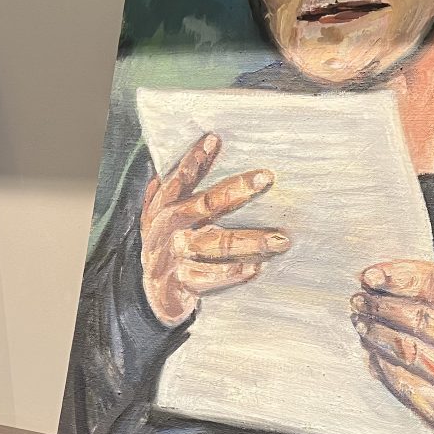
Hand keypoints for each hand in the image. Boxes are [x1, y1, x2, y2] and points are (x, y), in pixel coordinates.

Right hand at [140, 132, 289, 326]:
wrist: (154, 295)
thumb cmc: (172, 245)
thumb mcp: (174, 214)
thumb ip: (188, 184)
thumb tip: (211, 141)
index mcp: (161, 207)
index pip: (178, 179)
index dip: (194, 159)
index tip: (216, 138)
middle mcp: (163, 228)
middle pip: (201, 205)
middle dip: (233, 191)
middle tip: (266, 177)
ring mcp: (168, 256)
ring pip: (210, 245)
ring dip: (246, 241)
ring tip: (280, 240)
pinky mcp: (177, 283)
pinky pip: (206, 277)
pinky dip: (231, 274)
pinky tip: (255, 268)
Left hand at [350, 260, 433, 433]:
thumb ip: (422, 280)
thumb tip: (370, 277)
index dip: (399, 278)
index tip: (367, 277)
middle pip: (420, 320)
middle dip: (381, 309)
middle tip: (358, 302)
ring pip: (410, 354)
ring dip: (376, 337)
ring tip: (361, 325)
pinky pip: (409, 389)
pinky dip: (384, 370)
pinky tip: (373, 356)